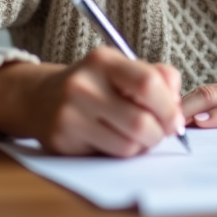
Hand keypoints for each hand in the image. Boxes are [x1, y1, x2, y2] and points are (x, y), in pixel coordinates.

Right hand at [0, 47, 184, 156]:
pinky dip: (120, 152)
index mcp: (103, 61)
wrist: (40, 97)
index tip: (175, 119)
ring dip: (140, 146)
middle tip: (160, 133)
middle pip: (141, 122)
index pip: (148, 83)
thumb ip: (159, 78)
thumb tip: (177, 107)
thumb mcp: (123, 68)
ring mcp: (70, 114)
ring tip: (134, 135)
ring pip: (127, 145)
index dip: (169, 107)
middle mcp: (83, 85)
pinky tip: (112, 139)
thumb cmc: (94, 84)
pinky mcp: (62, 140)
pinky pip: (108, 155)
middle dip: (159, 134)